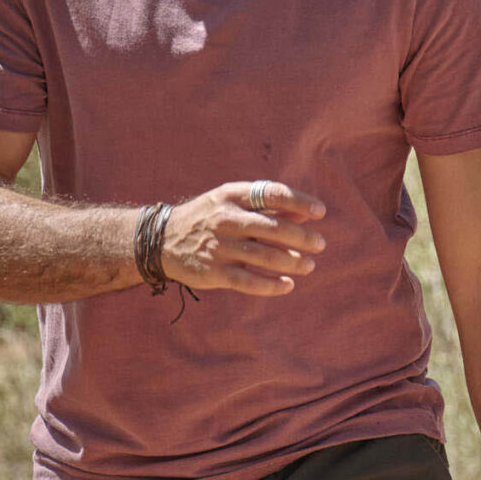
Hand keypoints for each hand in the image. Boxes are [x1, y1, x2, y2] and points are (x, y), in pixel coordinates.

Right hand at [160, 180, 325, 296]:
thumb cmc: (207, 219)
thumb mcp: (231, 203)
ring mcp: (219, 247)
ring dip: (293, 263)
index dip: (300, 201)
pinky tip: (287, 285)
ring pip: (266, 257)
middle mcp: (226, 219)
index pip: (273, 193)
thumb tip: (305, 214)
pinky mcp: (214, 272)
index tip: (319, 212)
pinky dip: (272, 286)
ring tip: (308, 266)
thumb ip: (266, 208)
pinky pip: (250, 282)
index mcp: (232, 196)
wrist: (160, 241)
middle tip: (320, 244)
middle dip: (303, 238)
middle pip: (274, 228)